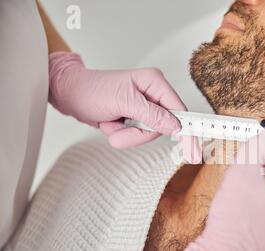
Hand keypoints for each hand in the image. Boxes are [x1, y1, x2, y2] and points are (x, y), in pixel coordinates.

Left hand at [49, 52, 184, 148]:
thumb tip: (176, 126)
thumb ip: (152, 115)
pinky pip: (137, 135)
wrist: (69, 94)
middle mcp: (153, 94)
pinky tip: (110, 124)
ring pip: (148, 133)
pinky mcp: (135, 117)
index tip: (192, 151)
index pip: (179, 110)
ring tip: (111, 124)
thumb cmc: (92, 91)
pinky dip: (122, 135)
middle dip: (138, 133)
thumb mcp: (124, 102)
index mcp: (154, 82)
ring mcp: (144, 107)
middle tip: (119, 129)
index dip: (185, 130)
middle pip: (163, 126)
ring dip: (127, 135)